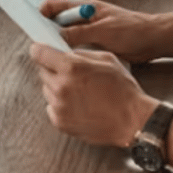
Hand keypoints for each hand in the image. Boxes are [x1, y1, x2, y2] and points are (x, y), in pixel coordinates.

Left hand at [31, 43, 157, 148]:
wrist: (132, 121)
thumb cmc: (123, 90)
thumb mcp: (106, 60)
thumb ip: (81, 54)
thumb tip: (65, 53)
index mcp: (71, 68)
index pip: (39, 53)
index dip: (40, 50)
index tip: (40, 50)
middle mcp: (61, 87)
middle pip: (43, 72)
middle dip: (53, 69)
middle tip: (71, 74)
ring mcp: (59, 107)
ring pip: (47, 90)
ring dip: (57, 87)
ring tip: (79, 91)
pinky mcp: (60, 122)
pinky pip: (51, 107)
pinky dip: (60, 105)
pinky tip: (78, 104)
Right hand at [39, 0, 171, 63]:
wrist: (155, 40)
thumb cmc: (133, 30)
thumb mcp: (103, 31)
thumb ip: (78, 33)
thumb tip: (55, 39)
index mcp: (84, 8)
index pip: (54, 6)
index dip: (41, 15)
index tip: (32, 27)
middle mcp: (84, 18)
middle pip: (56, 23)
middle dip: (48, 34)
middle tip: (45, 48)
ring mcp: (89, 31)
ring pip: (65, 37)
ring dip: (60, 46)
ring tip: (57, 57)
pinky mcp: (95, 44)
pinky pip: (76, 48)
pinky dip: (71, 54)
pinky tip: (71, 62)